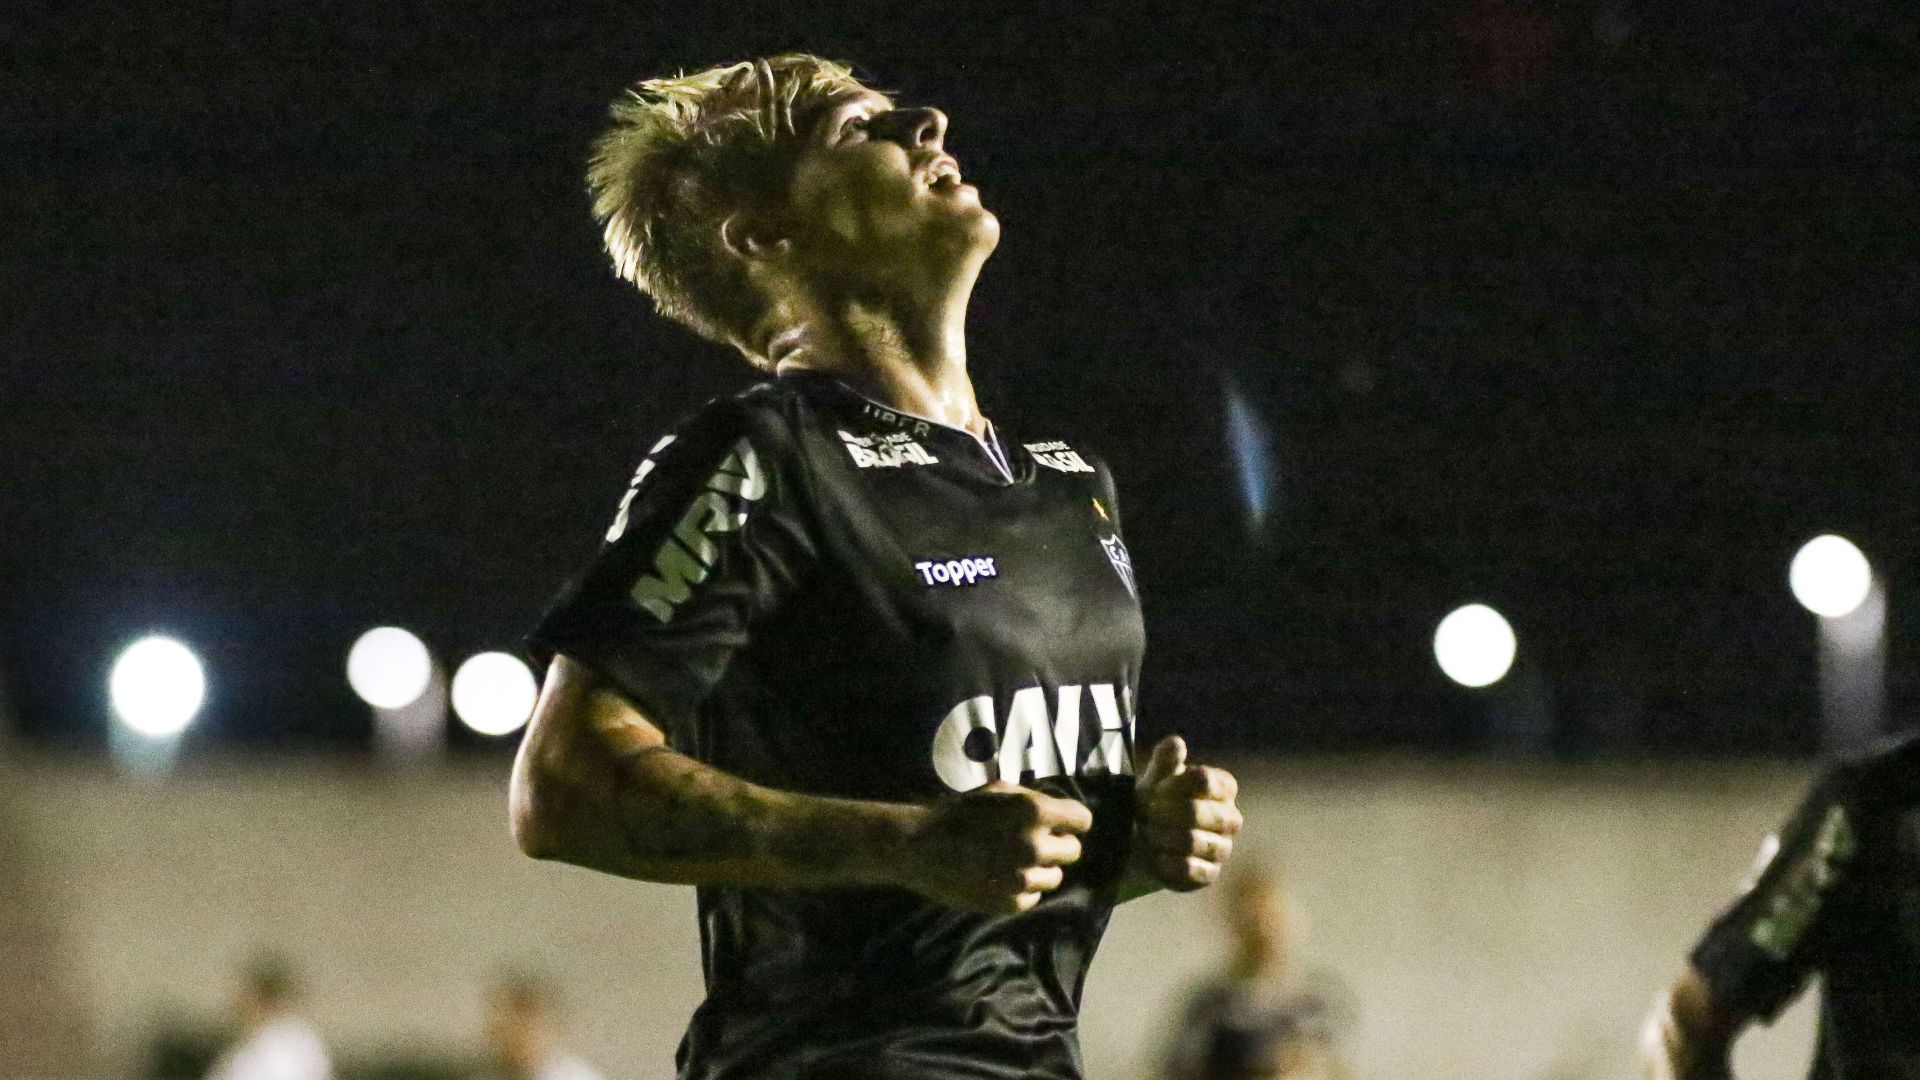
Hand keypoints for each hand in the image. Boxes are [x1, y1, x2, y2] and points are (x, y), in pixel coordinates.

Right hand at [896, 781, 1091, 913]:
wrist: (920, 846)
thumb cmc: (957, 812)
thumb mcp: (997, 791)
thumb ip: (1032, 800)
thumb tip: (1058, 812)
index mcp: (1034, 812)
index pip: (1083, 820)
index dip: (1072, 821)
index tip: (1061, 824)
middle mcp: (1036, 846)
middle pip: (1073, 851)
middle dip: (1058, 845)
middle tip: (1035, 843)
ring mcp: (1023, 878)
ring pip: (1055, 878)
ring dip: (1041, 869)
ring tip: (1015, 862)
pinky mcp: (1009, 903)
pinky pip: (1033, 898)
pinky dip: (1022, 890)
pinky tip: (1001, 878)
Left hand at [1134, 735, 1241, 890]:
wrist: (1144, 840)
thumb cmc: (1156, 800)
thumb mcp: (1157, 777)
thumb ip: (1166, 759)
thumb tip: (1177, 743)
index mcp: (1224, 788)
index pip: (1204, 780)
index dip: (1173, 784)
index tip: (1156, 790)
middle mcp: (1230, 819)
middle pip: (1195, 812)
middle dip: (1162, 813)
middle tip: (1145, 814)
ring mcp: (1223, 848)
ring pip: (1191, 841)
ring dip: (1160, 836)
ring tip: (1147, 833)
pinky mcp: (1209, 875)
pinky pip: (1188, 868)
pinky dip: (1166, 861)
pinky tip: (1157, 856)